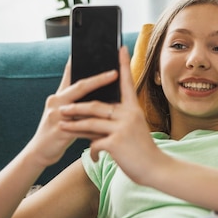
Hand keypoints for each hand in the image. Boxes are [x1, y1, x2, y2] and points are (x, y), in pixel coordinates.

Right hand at [24, 57, 119, 168]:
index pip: (69, 75)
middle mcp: (56, 102)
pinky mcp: (60, 130)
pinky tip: (109, 122)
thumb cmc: (55, 133)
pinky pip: (82, 125)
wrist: (39, 153)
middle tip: (115, 71)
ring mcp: (56, 115)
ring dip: (101, 101)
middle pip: (80, 86)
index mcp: (59, 96)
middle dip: (99, 79)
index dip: (78, 62)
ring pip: (82, 104)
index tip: (89, 50)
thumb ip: (77, 104)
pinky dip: (96, 124)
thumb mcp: (63, 114)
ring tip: (117, 100)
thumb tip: (97, 96)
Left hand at [58, 47, 163, 184]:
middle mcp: (129, 114)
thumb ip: (118, 120)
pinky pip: (94, 143)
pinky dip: (91, 151)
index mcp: (134, 109)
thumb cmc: (143, 150)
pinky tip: (91, 157)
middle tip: (61, 108)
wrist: (156, 169)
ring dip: (73, 125)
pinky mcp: (116, 142)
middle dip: (76, 107)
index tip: (120, 48)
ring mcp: (123, 127)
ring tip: (61, 124)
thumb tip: (96, 115)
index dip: (123, 65)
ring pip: (91, 122)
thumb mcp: (134, 129)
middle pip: (96, 105)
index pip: (127, 82)